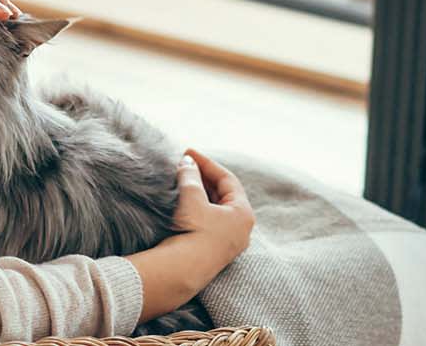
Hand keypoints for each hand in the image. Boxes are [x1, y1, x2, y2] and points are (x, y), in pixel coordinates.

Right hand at [125, 149, 253, 321]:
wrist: (183, 271)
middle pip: (224, 194)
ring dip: (200, 194)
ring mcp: (229, 242)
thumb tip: (187, 162)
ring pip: (216, 210)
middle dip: (203, 178)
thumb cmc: (194, 232)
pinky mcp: (215, 252)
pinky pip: (210, 223)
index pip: (227, 179)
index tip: (188, 153)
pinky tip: (183, 205)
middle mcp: (241, 229)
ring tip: (181, 183)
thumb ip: (190, 176)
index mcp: (243, 213)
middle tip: (185, 166)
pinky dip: (198, 210)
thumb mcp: (192, 198)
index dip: (207, 163)